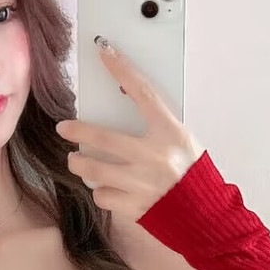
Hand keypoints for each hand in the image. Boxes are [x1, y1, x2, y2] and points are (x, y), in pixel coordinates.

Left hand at [55, 36, 203, 220]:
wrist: (206, 217)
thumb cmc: (195, 176)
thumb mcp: (183, 144)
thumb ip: (157, 130)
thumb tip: (126, 109)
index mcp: (171, 135)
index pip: (143, 94)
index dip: (122, 70)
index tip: (105, 52)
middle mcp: (154, 157)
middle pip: (104, 138)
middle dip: (78, 131)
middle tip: (63, 128)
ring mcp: (142, 183)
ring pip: (95, 170)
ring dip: (80, 164)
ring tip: (76, 161)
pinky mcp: (135, 207)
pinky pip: (103, 196)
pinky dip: (101, 192)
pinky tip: (106, 189)